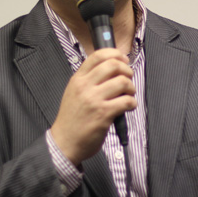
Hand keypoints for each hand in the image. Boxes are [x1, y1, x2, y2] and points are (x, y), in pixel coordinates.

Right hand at [50, 48, 135, 164]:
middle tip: (128, 78)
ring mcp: (94, 100)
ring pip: (122, 82)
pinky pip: (126, 101)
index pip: (98, 55)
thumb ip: (89, 80)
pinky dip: (132, 103)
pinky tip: (129, 106)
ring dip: (131, 87)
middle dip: (127, 70)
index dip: (115, 54)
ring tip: (129, 94)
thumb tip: (112, 68)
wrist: (64, 142)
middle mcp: (85, 87)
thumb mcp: (74, 92)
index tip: (123, 59)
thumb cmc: (72, 119)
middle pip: (113, 65)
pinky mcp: (104, 114)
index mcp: (78, 79)